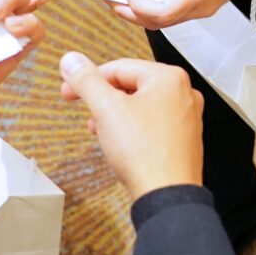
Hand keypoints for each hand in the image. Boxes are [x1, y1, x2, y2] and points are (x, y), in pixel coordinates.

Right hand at [59, 52, 203, 199]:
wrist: (166, 195)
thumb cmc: (144, 152)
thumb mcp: (106, 109)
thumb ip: (87, 81)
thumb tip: (72, 60)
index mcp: (170, 78)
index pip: (120, 67)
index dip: (88, 78)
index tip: (68, 89)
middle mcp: (184, 93)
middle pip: (132, 86)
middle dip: (103, 100)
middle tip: (83, 111)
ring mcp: (187, 117)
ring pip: (141, 106)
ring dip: (115, 115)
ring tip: (99, 130)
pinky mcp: (184, 138)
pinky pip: (152, 124)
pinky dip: (132, 129)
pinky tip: (118, 144)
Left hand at [109, 0, 254, 29]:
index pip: (161, 12)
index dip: (138, 7)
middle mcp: (199, 8)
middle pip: (160, 22)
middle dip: (131, 13)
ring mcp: (202, 10)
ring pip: (166, 21)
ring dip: (141, 12)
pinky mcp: (203, 7)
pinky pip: (175, 14)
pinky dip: (155, 8)